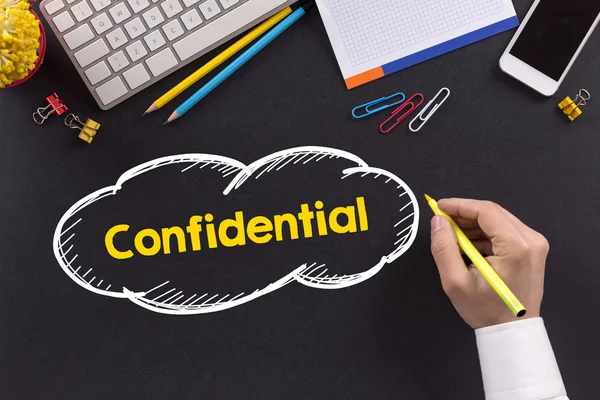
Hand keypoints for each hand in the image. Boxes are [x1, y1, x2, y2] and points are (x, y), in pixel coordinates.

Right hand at [429, 198, 548, 328]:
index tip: (439, 206)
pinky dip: (485, 234)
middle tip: (442, 221)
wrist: (511, 331)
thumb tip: (438, 221)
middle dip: (465, 214)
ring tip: (453, 238)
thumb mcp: (456, 282)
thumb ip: (444, 247)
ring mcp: (535, 245)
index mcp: (516, 246)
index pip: (486, 211)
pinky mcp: (532, 250)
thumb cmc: (486, 311)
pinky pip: (505, 231)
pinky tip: (469, 246)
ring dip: (474, 225)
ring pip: (498, 220)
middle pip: (493, 213)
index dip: (459, 205)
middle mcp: (531, 240)